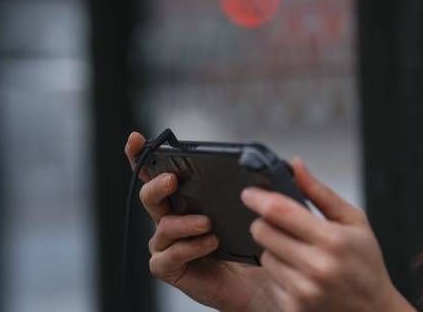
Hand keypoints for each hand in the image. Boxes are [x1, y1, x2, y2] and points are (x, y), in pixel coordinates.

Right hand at [125, 132, 281, 311]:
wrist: (259, 284)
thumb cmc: (254, 244)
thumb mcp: (260, 210)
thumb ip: (267, 187)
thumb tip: (287, 163)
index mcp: (187, 200)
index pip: (158, 175)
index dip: (141, 156)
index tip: (135, 139)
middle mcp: (173, 219)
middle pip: (150, 196)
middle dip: (156, 184)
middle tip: (173, 180)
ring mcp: (169, 245)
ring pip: (161, 227)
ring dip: (183, 222)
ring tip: (207, 223)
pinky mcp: (171, 268)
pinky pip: (167, 256)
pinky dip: (188, 248)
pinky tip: (210, 244)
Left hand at [241, 158, 414, 311]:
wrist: (373, 309)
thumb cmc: (365, 263)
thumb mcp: (354, 220)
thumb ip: (321, 193)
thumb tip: (295, 165)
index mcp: (333, 240)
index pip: (280, 212)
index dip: (259, 198)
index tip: (249, 192)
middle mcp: (317, 267)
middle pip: (263, 233)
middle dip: (267, 223)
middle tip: (283, 224)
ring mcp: (304, 290)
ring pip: (264, 256)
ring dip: (274, 249)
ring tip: (300, 253)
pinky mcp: (294, 307)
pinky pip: (270, 279)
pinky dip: (280, 272)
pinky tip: (301, 273)